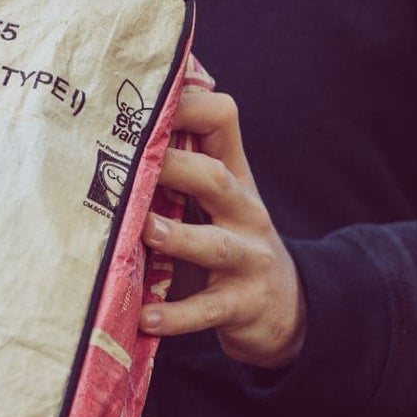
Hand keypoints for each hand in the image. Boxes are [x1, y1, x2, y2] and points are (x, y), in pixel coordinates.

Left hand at [139, 84, 305, 368]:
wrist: (285, 309)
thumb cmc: (228, 242)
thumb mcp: (217, 199)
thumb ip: (182, 162)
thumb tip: (131, 114)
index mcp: (232, 177)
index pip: (222, 120)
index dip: (188, 104)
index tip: (146, 98)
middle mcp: (244, 211)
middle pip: (215, 178)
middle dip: (175, 168)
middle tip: (131, 166)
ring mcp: (247, 258)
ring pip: (215, 244)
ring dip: (178, 237)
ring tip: (144, 230)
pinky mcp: (242, 304)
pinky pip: (207, 309)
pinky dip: (176, 315)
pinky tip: (147, 318)